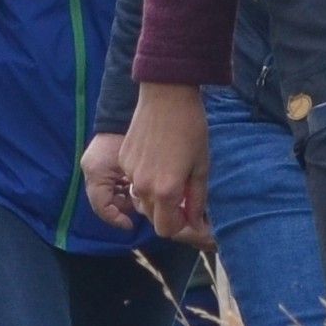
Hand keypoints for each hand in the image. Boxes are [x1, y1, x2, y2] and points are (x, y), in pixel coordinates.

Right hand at [79, 128, 136, 230]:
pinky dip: (121, 185)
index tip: (130, 224)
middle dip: (121, 207)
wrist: (123, 112)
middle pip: (104, 201)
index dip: (116, 219)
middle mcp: (91, 170)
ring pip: (107, 192)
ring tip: (138, 191)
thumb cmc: (131, 138)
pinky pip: (108, 181)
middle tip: (139, 204)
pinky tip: (134, 181)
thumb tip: (144, 209)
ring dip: (122, 196)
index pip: (102, 208)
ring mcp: (93, 165)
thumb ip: (137, 190)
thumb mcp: (135, 167)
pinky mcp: (98, 161)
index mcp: (97, 173)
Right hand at [116, 80, 215, 244]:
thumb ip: (197, 199)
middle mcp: (144, 187)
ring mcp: (130, 173)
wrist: (167, 96)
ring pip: (142, 200)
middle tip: (183, 194)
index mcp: (166, 191)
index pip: (166, 229)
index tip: (189, 212)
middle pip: (152, 217)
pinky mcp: (123, 160)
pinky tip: (158, 159)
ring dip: (155, 197)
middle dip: (168, 213)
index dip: (179, 225)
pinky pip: (133, 181)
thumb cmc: (191, 128)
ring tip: (171, 174)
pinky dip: (144, 180)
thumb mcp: (201, 166)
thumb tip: (194, 222)